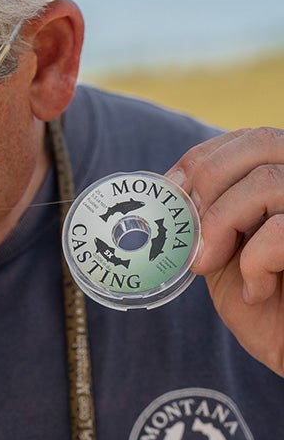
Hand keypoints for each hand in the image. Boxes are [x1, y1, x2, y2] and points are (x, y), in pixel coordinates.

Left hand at [167, 127, 283, 376]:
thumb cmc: (263, 301)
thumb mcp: (225, 249)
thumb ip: (209, 214)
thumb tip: (167, 187)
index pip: (250, 137)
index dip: (203, 159)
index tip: (172, 191)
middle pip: (260, 143)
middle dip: (208, 185)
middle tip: (190, 229)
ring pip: (267, 183)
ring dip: (221, 225)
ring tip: (210, 263)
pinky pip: (282, 231)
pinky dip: (255, 262)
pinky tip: (256, 289)